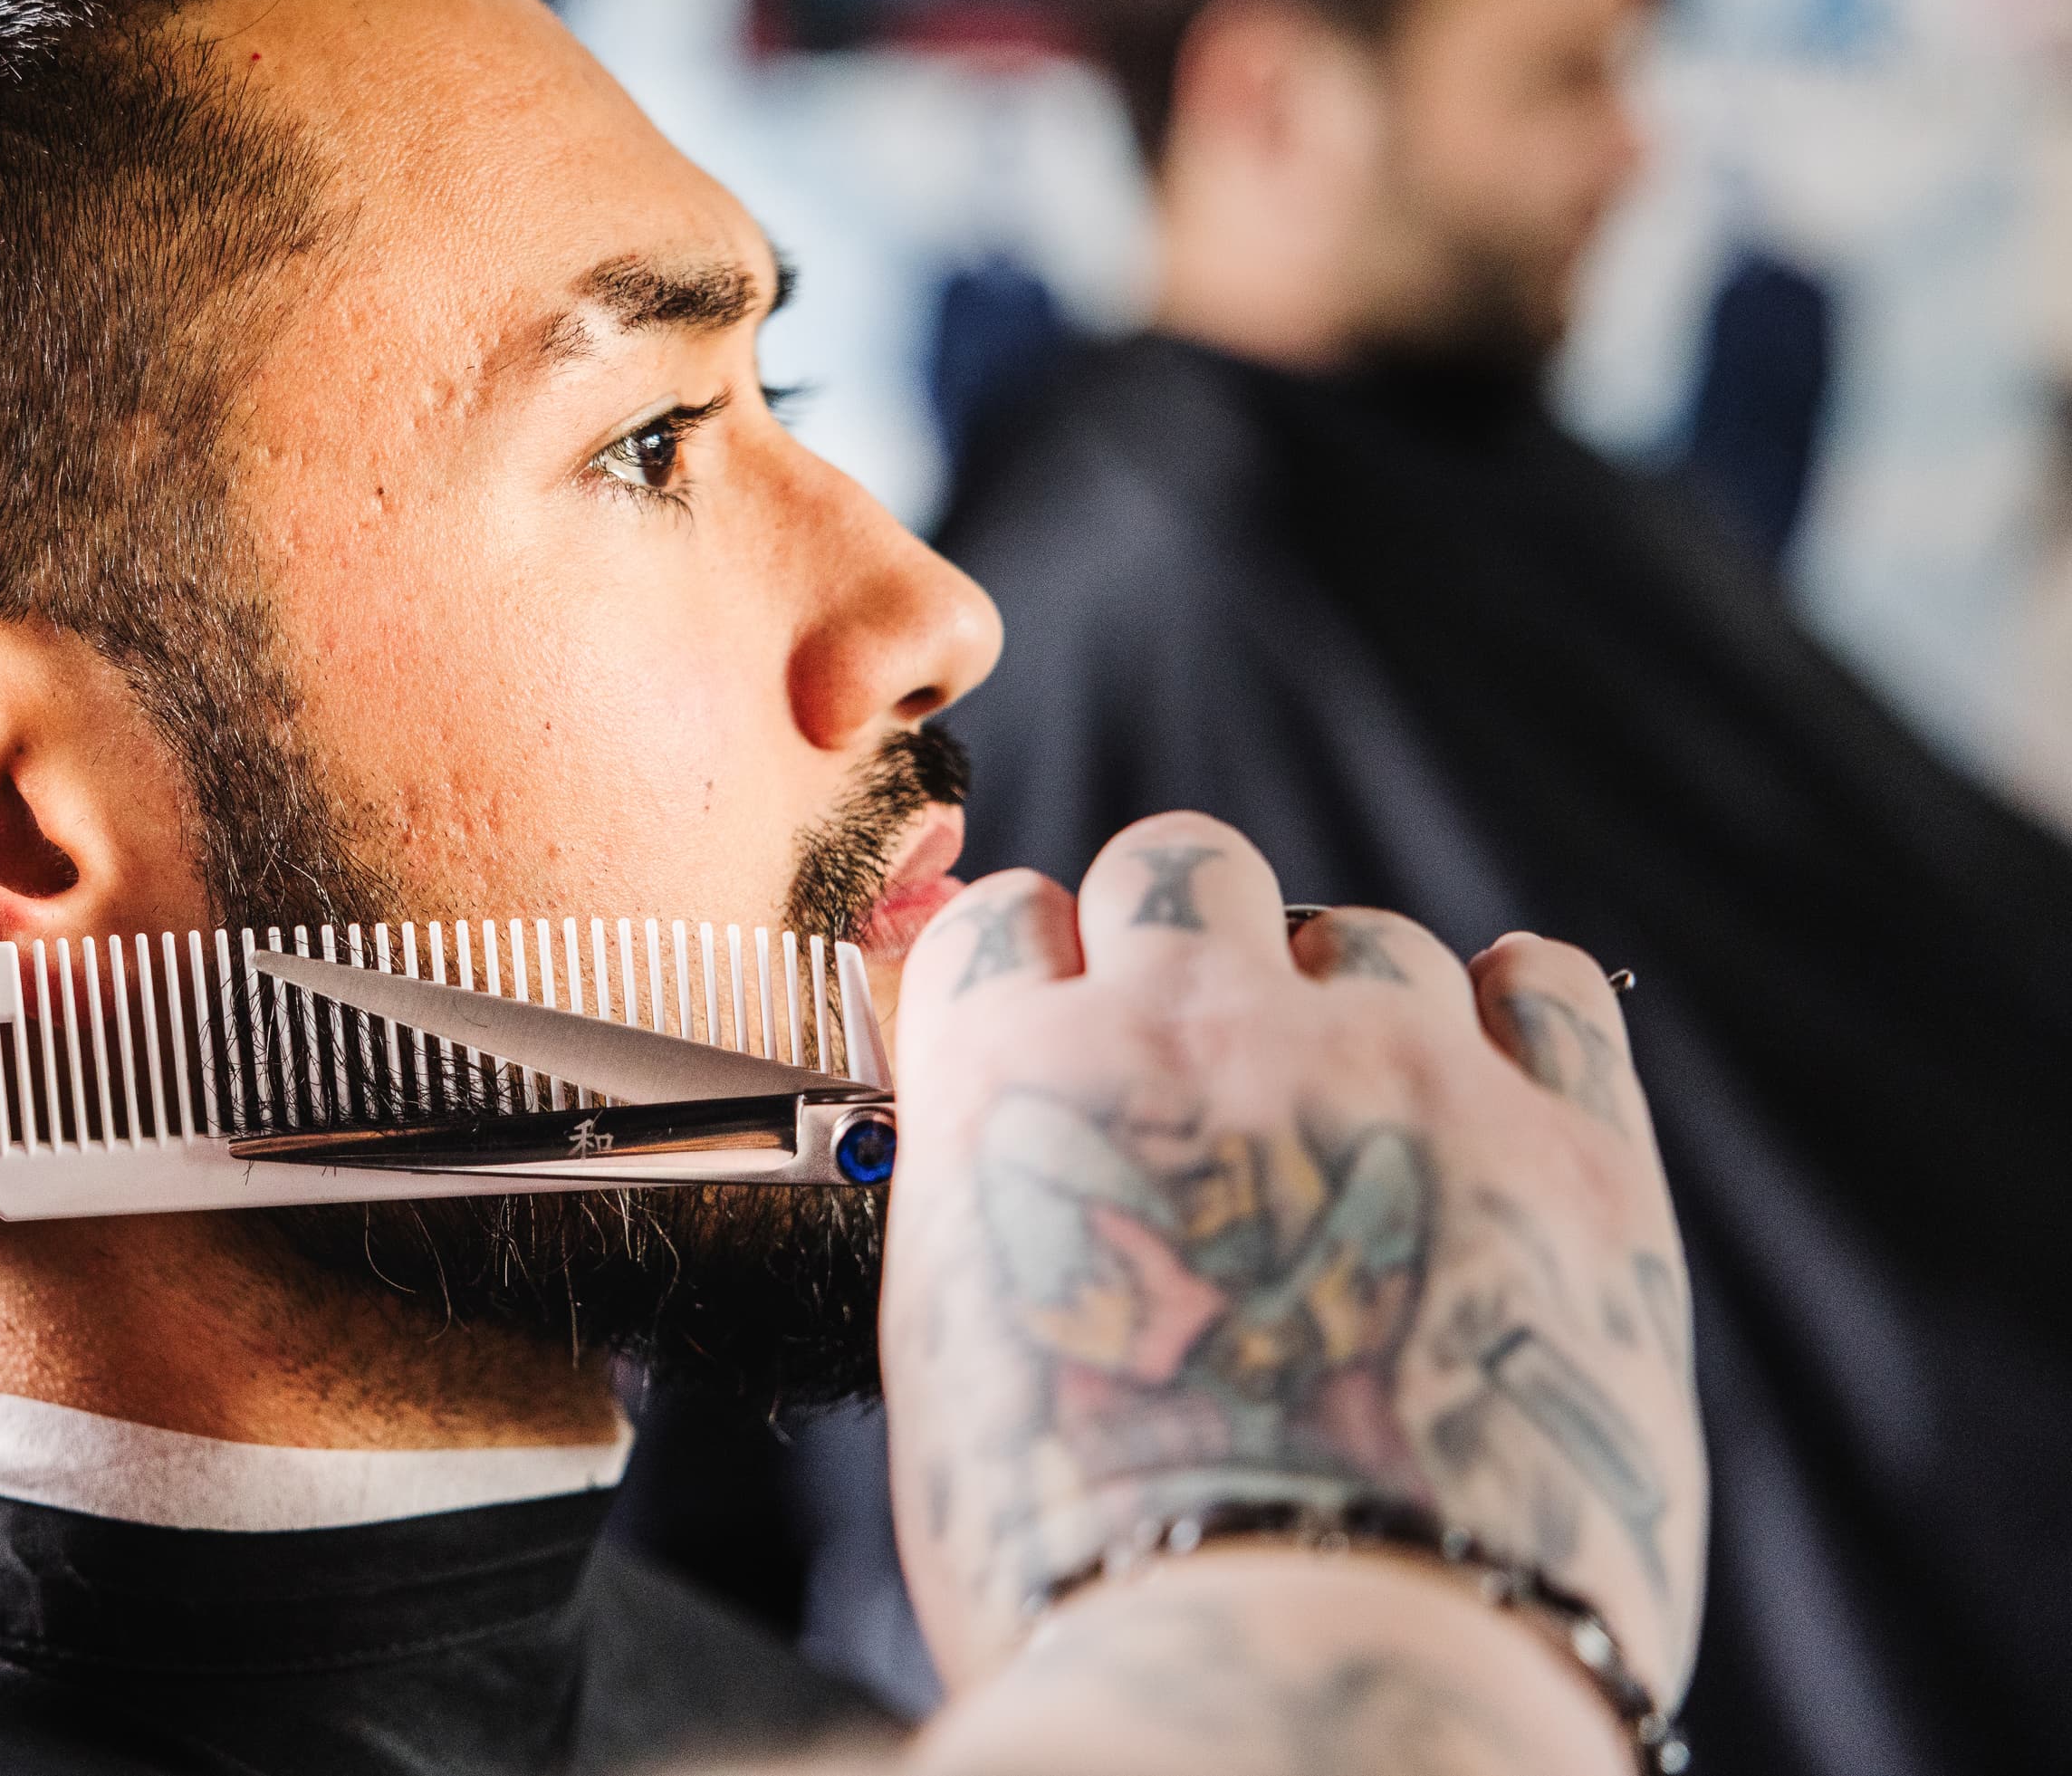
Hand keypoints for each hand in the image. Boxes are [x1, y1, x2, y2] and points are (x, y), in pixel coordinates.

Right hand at [878, 813, 1704, 1713]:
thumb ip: (987, 1217)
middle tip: (1198, 1060)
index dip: (1029, 972)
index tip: (1051, 1020)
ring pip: (1363, 931)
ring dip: (1340, 998)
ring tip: (1351, 1129)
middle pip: (1180, 861)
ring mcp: (1398, 1068)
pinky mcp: (1574, 1149)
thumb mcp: (950, 1361)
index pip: (1004, 918)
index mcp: (1016, 1079)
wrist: (1305, 1663)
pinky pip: (1552, 986)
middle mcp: (1200, 1025)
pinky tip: (1495, 1072)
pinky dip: (1517, 1009)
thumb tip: (1022, 1184)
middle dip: (1178, 936)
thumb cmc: (1093, 1564)